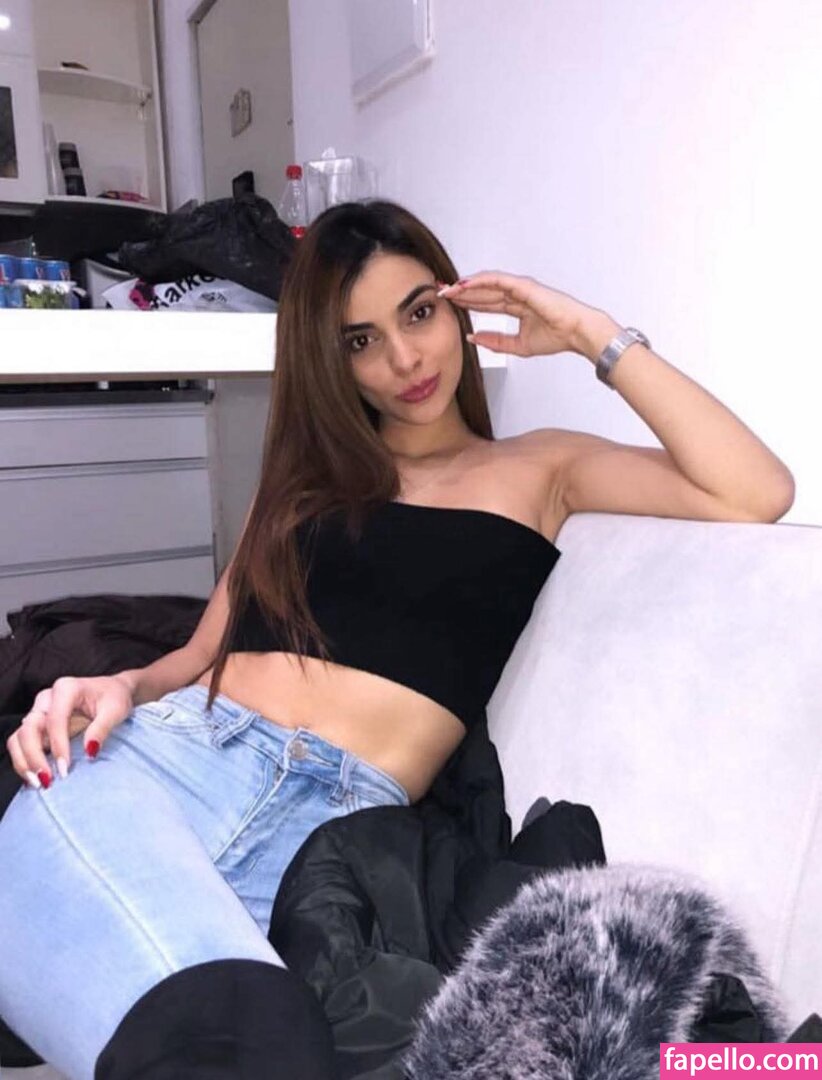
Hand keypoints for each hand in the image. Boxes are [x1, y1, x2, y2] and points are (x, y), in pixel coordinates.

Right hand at [5, 674, 134, 787]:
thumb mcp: (115, 710)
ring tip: (38, 783)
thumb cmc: (114, 697)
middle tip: (47, 780)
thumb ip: (102, 729)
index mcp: (66, 689)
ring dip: (24, 761)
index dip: (57, 746)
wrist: (113, 691)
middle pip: (29, 729)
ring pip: (19, 737)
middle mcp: (47, 699)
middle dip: (34, 757)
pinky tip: (34, 778)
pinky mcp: (38, 725)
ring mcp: (39, 711)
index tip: (65, 769)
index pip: (54, 720)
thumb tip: (90, 752)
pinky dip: (24, 761)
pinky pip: (22, 743)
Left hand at [438, 270, 606, 357]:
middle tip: (439, 294)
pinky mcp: (523, 285)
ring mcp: (519, 288)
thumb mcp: (518, 346)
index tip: (448, 306)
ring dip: (465, 286)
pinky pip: (496, 279)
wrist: (576, 333)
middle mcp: (516, 294)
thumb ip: (496, 342)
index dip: (466, 303)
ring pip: (485, 284)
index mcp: (516, 306)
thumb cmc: (556, 337)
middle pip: (481, 291)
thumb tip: (473, 338)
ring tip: (446, 289)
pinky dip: (479, 281)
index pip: (485, 303)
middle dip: (460, 293)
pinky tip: (463, 284)